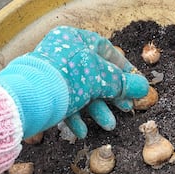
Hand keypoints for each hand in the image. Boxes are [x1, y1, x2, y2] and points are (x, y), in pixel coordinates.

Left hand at [30, 26, 148, 137]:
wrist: (31, 98)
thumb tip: (143, 87)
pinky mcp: (45, 93)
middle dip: (113, 96)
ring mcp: (54, 74)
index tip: (135, 85)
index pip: (107, 51)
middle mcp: (65, 54)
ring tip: (108, 126)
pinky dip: (76, 118)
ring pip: (83, 93)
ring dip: (97, 111)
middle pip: (97, 76)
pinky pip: (66, 104)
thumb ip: (123, 83)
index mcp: (77, 40)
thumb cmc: (69, 79)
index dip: (124, 69)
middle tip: (125, 108)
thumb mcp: (102, 78)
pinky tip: (81, 132)